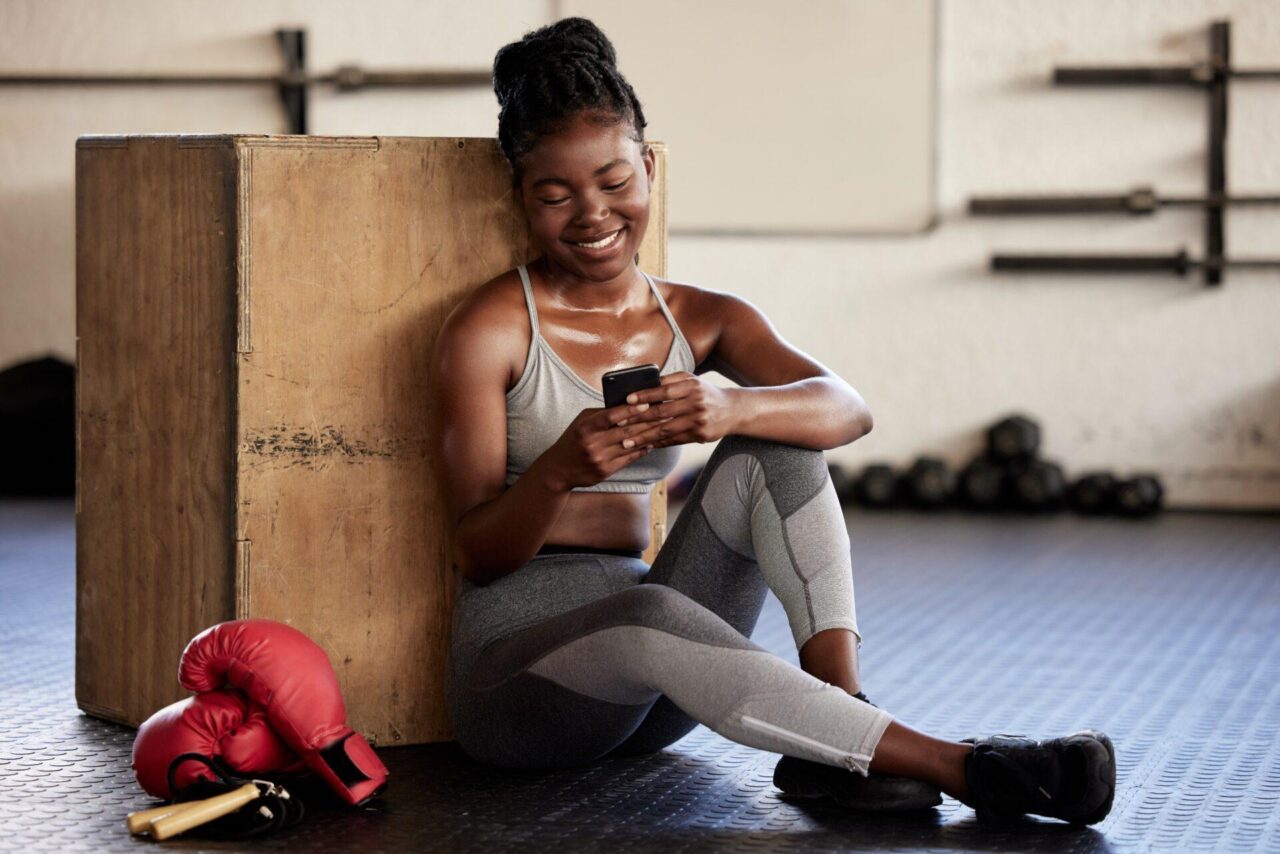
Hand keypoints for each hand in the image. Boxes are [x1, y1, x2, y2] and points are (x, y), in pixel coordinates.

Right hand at [540, 404, 660, 490]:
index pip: (611, 416)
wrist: (559, 469)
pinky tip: (651, 443)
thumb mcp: (581, 422)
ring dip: (648, 436)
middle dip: (646, 422)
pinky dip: (641, 450)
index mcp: (586, 427)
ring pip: (630, 445)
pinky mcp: (605, 471)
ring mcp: (600, 459)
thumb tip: (626, 404)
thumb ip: (601, 414)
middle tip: (663, 414)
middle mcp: (592, 443)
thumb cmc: (574, 440)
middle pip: (625, 431)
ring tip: (661, 427)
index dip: (629, 410)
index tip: (646, 403)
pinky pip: (629, 459)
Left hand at [615, 372, 736, 448]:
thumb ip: (670, 380)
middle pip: (661, 412)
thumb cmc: (705, 392)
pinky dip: (658, 443)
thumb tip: (645, 384)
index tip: (627, 400)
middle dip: (638, 419)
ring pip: (665, 430)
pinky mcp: (700, 435)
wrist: (732, 410)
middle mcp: (696, 403)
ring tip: (627, 441)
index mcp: (692, 386)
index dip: (645, 395)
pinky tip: (645, 445)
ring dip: (644, 437)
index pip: (664, 390)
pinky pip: (674, 440)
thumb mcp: (691, 380)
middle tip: (619, 424)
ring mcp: (698, 421)